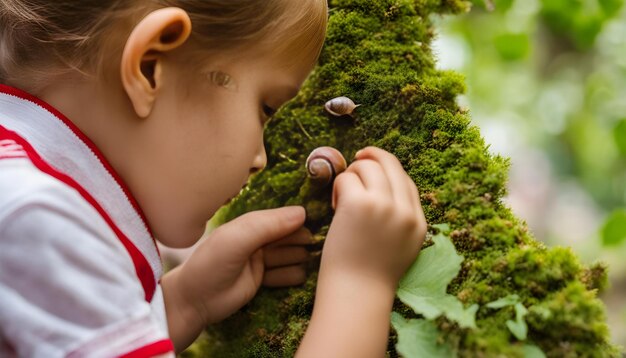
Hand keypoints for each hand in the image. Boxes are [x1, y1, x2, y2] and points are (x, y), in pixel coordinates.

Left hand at [170, 206, 310, 325]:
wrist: (193, 301)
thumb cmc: (211, 264)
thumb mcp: (237, 240)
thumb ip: (267, 225)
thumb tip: (302, 212)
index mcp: (250, 224)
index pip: (281, 217)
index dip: (298, 220)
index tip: (319, 222)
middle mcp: (256, 240)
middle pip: (288, 236)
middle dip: (301, 240)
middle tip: (316, 246)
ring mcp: (259, 260)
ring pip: (289, 255)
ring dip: (298, 257)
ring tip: (310, 260)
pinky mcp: (261, 280)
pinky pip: (284, 275)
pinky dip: (292, 275)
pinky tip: (300, 276)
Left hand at [297, 147, 426, 356]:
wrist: (356, 294)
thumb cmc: (368, 276)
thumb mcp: (399, 248)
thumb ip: (399, 221)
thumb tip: (384, 192)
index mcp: (419, 223)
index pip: (407, 182)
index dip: (388, 172)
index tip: (372, 171)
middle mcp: (405, 210)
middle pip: (391, 164)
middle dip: (371, 158)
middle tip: (355, 162)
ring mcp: (384, 205)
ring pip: (368, 166)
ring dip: (351, 175)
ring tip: (342, 198)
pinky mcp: (360, 203)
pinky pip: (347, 178)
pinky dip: (338, 187)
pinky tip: (335, 207)